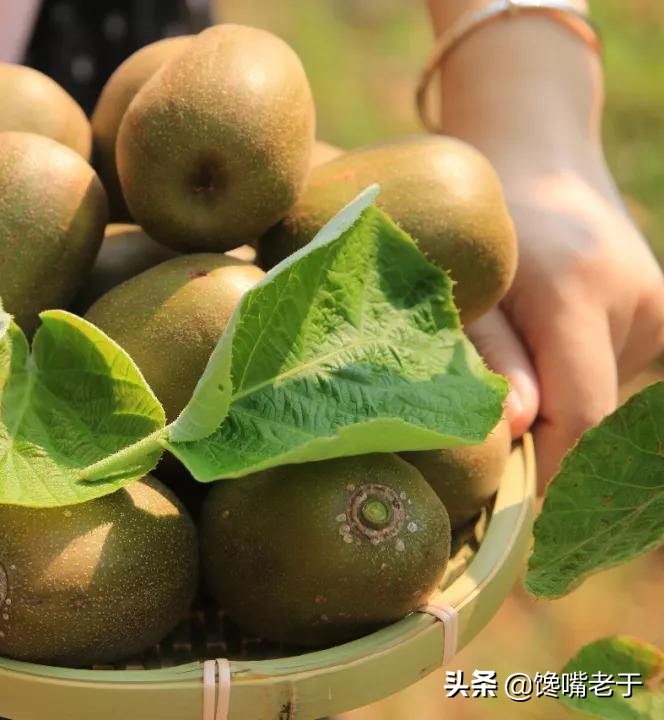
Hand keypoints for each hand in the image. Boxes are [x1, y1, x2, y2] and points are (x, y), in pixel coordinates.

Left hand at [467, 163, 663, 483]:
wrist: (531, 154)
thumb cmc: (480, 224)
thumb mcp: (465, 286)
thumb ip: (489, 357)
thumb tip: (515, 432)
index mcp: (580, 294)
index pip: (578, 413)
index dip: (542, 462)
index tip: (499, 489)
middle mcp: (637, 302)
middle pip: (598, 413)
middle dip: (549, 440)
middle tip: (495, 443)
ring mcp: (660, 307)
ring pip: (609, 396)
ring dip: (563, 402)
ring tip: (520, 358)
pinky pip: (621, 375)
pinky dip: (584, 379)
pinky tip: (552, 345)